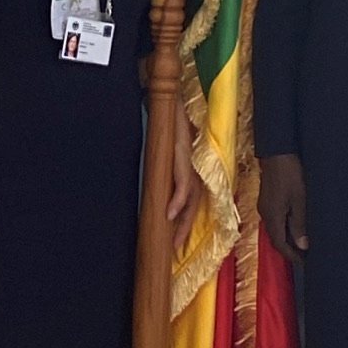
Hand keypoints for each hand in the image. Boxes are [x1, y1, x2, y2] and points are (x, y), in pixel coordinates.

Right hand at [167, 100, 204, 253]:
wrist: (168, 98)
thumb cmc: (166, 120)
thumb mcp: (164, 147)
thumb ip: (163, 164)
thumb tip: (152, 185)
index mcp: (190, 166)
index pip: (192, 197)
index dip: (186, 219)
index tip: (177, 239)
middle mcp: (193, 165)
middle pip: (195, 203)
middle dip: (186, 227)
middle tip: (177, 249)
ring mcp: (189, 161)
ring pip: (191, 198)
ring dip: (183, 221)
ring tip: (175, 240)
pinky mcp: (183, 155)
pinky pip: (182, 183)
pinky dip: (177, 200)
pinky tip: (168, 214)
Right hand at [258, 153, 308, 263]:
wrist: (276, 152)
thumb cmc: (290, 175)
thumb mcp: (299, 200)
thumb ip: (299, 224)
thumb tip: (302, 246)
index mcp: (272, 217)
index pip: (280, 244)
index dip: (292, 256)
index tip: (304, 262)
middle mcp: (265, 214)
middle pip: (275, 239)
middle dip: (289, 250)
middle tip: (305, 256)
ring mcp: (265, 206)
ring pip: (275, 229)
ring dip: (286, 238)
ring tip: (302, 243)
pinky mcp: (267, 199)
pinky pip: (274, 220)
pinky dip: (284, 227)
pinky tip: (294, 225)